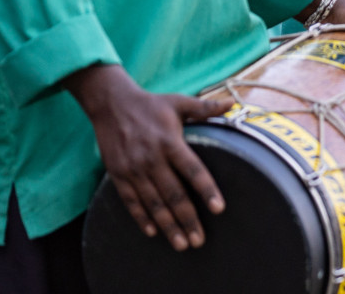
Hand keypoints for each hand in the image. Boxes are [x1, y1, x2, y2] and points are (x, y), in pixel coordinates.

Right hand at [65, 64, 232, 251]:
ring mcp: (133, 168)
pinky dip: (141, 218)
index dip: (206, 190)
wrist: (112, 104)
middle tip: (199, 240)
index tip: (219, 208)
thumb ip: (205, 107)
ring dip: (167, 226)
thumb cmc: (151, 104)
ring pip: (153, 203)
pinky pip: (130, 201)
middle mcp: (152, 158)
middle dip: (188, 219)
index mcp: (170, 142)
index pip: (193, 170)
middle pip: (173, 194)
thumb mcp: (179, 102)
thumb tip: (232, 104)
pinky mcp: (118, 174)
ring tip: (181, 244)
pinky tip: (152, 232)